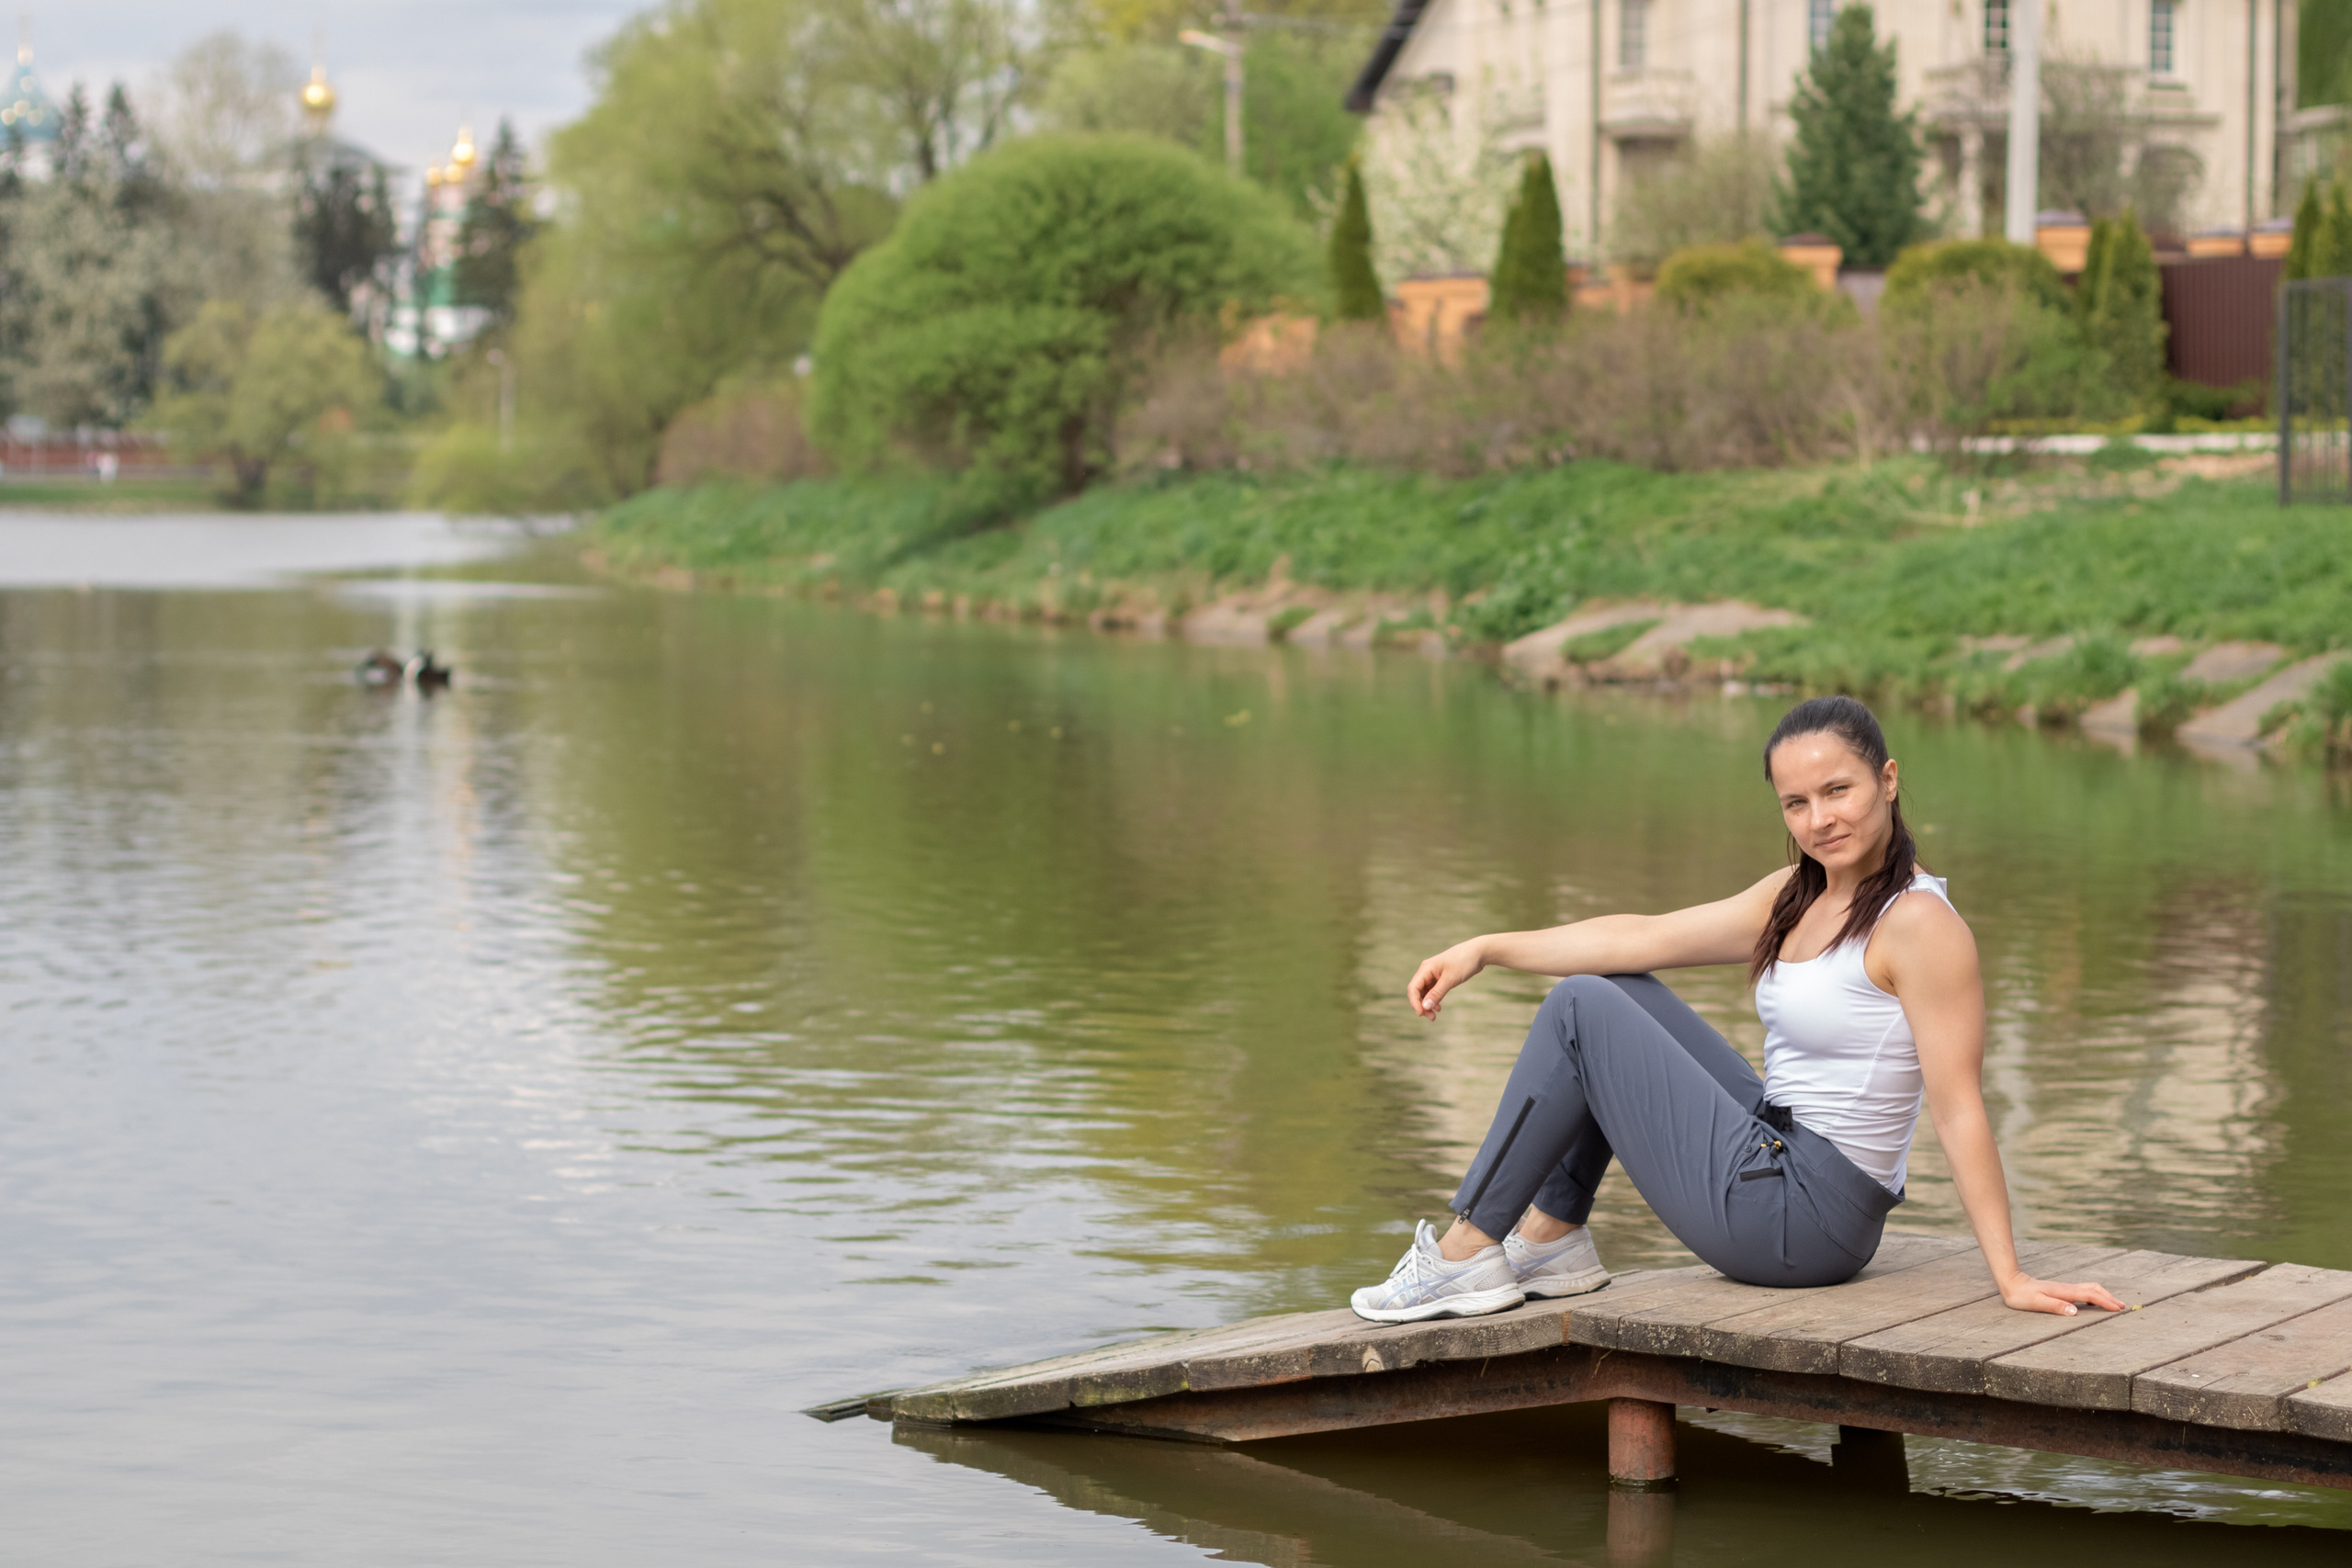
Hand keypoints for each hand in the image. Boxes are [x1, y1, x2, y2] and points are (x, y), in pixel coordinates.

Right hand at [1408, 941, 1485, 1018]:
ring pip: (1425, 992)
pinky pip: (1433, 990)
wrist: (1478, 953)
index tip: (1421, 1014)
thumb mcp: (1450, 979)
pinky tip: (1439, 1007)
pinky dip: (1434, 999)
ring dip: (1428, 1004)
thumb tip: (1425, 1007)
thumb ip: (1437, 993)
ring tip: (1434, 1016)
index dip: (1414, 1002)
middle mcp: (1427, 971)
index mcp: (1426, 968)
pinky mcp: (1441, 977)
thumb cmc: (1464, 962)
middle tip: (1431, 1018)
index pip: (1413, 988)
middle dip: (1422, 1005)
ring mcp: (1434, 974)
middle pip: (1417, 991)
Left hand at [2000, 1272, 2126, 1315]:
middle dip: (2109, 1297)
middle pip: (2094, 1289)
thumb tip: (2075, 1312)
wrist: (2012, 1283)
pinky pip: (2082, 1291)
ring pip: (2089, 1288)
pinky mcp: (2061, 1290)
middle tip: (2122, 1307)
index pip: (2090, 1296)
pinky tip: (2093, 1303)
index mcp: (2065, 1292)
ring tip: (2113, 1304)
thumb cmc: (2022, 1296)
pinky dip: (2093, 1295)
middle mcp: (2067, 1288)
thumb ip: (2056, 1306)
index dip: (2105, 1302)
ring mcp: (2065, 1288)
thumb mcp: (2037, 1303)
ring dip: (2103, 1295)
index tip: (2118, 1308)